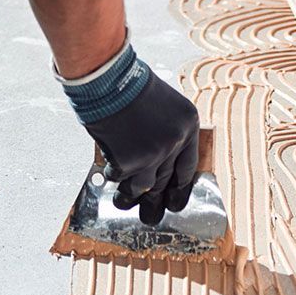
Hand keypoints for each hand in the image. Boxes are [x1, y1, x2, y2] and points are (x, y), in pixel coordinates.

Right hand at [82, 69, 201, 225]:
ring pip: (144, 187)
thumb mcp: (160, 105)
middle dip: (157, 201)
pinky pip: (120, 177)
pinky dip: (112, 177)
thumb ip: (162, 132)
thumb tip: (156, 166)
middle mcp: (175, 141)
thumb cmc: (128, 86)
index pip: (188, 166)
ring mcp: (153, 154)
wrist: (107, 78)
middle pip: (166, 180)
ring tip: (122, 202)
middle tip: (152, 216)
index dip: (180, 187)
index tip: (175, 201)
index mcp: (187, 125)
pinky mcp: (130, 161)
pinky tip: (107, 176)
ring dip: (131, 196)